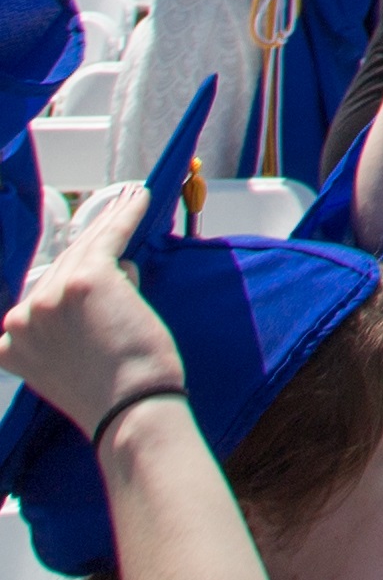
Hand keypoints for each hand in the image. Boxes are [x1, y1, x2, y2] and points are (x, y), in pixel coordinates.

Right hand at [0, 186, 184, 434]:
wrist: (129, 411)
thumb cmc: (114, 395)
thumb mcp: (68, 363)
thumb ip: (69, 327)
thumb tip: (115, 275)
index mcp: (10, 344)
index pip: (40, 297)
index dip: (69, 276)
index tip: (85, 252)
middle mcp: (21, 319)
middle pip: (59, 268)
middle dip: (91, 244)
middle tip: (112, 215)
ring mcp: (50, 299)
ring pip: (85, 252)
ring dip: (110, 224)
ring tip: (130, 201)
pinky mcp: (87, 282)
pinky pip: (110, 239)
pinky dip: (127, 217)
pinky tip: (141, 199)